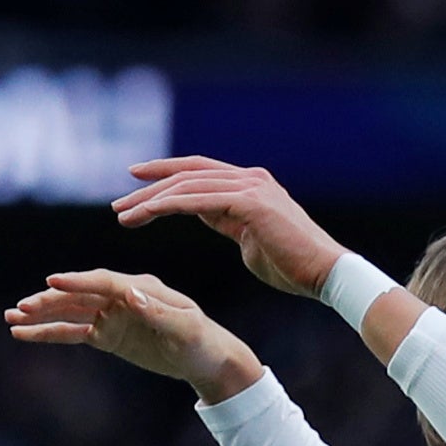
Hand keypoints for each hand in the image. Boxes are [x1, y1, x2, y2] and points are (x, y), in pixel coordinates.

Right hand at [3, 269, 265, 403]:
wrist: (207, 358)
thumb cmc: (201, 339)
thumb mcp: (185, 327)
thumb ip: (157, 311)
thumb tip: (130, 296)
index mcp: (139, 287)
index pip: (102, 281)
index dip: (77, 282)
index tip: (51, 282)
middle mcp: (120, 296)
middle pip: (78, 295)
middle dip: (49, 300)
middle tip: (22, 307)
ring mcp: (111, 315)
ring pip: (69, 312)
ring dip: (40, 314)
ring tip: (11, 317)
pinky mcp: (107, 335)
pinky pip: (72, 332)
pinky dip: (48, 333)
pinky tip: (23, 334)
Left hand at [113, 156, 351, 300]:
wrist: (325, 274)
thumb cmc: (293, 266)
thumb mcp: (249, 239)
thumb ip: (227, 221)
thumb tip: (206, 214)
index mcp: (249, 184)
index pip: (198, 172)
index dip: (165, 174)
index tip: (135, 183)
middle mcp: (249, 178)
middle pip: (187, 174)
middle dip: (149, 187)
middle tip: (119, 205)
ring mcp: (250, 186)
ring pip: (187, 186)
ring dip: (151, 200)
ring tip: (124, 215)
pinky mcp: (249, 202)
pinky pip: (198, 200)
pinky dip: (169, 205)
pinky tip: (147, 214)